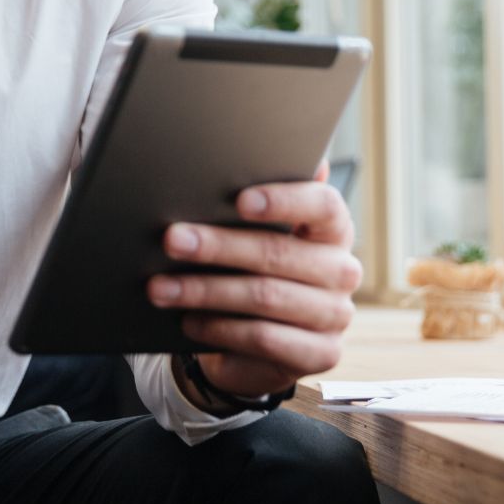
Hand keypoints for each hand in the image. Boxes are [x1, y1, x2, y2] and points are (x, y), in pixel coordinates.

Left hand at [149, 160, 361, 401]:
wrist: (257, 340)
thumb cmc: (254, 269)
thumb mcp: (255, 234)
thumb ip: (255, 199)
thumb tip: (243, 148)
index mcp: (333, 229)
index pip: (324, 205)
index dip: (284, 200)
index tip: (239, 200)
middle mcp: (342, 270)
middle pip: (279, 253)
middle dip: (218, 246)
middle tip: (172, 240)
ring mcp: (335, 315)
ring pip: (264, 297)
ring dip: (204, 291)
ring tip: (161, 287)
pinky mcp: (320, 355)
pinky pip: (263, 338)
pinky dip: (220, 328)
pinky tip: (189, 321)